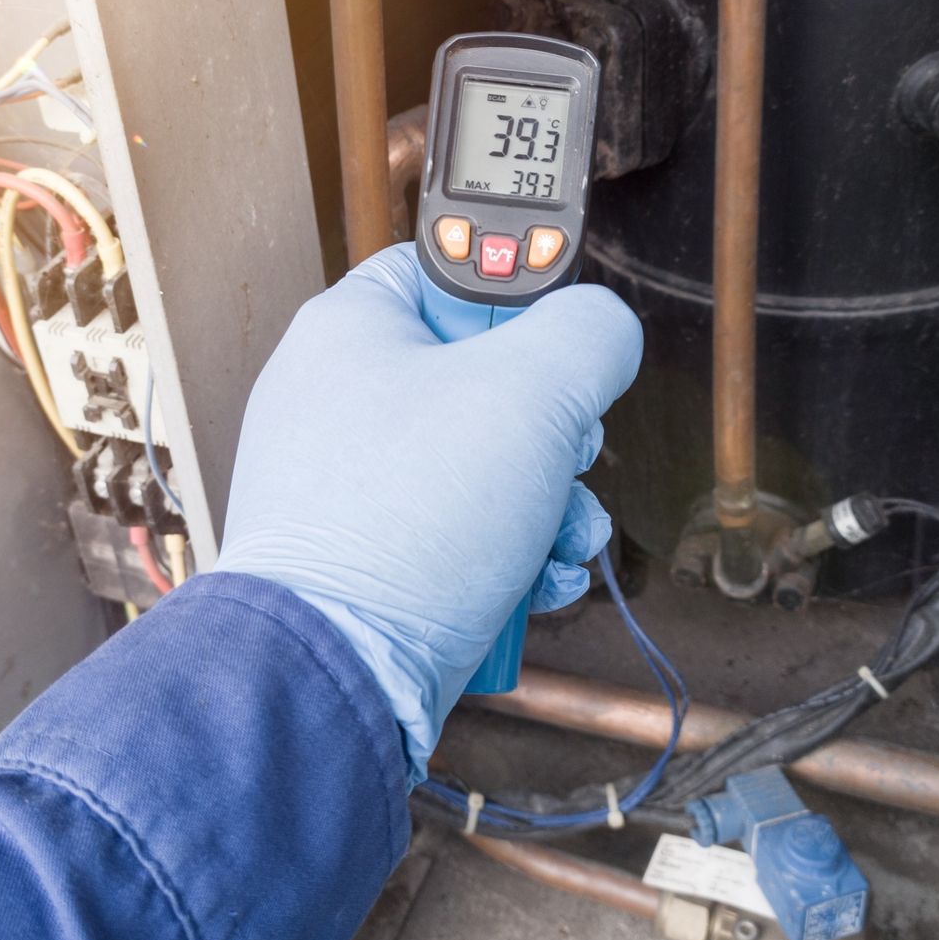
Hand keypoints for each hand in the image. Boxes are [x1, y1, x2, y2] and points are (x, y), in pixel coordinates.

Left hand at [216, 243, 642, 780]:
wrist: (336, 671)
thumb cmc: (406, 523)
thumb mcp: (531, 391)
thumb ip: (586, 333)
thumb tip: (602, 330)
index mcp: (353, 328)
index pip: (451, 267)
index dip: (522, 298)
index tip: (561, 339)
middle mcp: (339, 398)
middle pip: (485, 379)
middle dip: (555, 432)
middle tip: (563, 456)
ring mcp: (349, 484)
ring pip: (485, 468)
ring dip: (550, 506)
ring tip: (561, 539)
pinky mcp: (367, 558)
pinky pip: (458, 535)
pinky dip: (510, 559)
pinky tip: (534, 584)